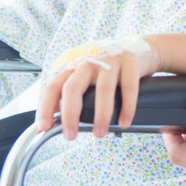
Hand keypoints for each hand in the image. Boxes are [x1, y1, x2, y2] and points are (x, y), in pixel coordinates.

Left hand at [37, 46, 160, 139]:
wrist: (141, 49)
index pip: (54, 86)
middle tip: (70, 136)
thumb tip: (63, 122)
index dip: (46, 106)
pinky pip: (129, 88)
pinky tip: (124, 123)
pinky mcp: (131, 63)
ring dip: (101, 115)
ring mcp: (111, 61)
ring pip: (102, 90)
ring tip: (100, 133)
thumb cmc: (111, 68)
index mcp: (76, 68)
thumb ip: (77, 94)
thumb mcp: (90, 77)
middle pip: (73, 88)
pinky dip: (127, 108)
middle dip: (69, 114)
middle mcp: (90, 62)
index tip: (43, 127)